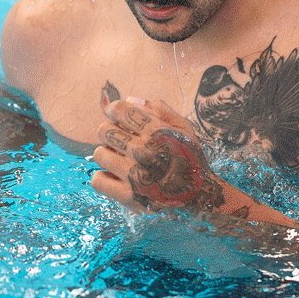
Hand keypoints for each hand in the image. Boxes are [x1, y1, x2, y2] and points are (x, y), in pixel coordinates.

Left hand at [92, 97, 225, 213]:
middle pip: (104, 131)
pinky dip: (102, 177)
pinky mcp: (130, 197)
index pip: (119, 110)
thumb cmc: (189, 157)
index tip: (115, 116)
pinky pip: (98, 180)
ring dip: (106, 154)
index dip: (113, 110)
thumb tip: (130, 100)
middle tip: (117, 139)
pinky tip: (113, 175)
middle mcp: (145, 152)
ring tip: (117, 158)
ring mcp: (136, 176)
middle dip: (108, 131)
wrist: (200, 196)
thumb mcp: (184, 128)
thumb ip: (160, 110)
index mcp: (157, 131)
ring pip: (99, 154)